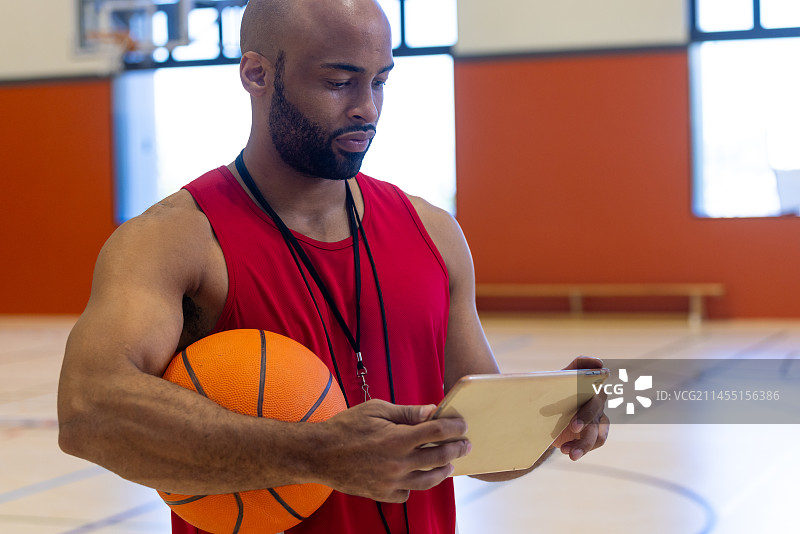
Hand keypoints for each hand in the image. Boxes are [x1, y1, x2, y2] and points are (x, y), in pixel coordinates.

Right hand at [314, 399, 469, 502]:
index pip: (437, 432)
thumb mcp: (376, 410)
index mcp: (398, 438)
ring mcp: (391, 481)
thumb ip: (407, 413)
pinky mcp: (383, 493)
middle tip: (465, 445)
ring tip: (449, 464)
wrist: (319, 454)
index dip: (454, 428)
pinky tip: (415, 475)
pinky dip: (414, 485)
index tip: (462, 426)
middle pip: (439, 458)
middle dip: (457, 450)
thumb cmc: (346, 427)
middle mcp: (398, 462)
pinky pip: (407, 493)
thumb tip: (431, 412)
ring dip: (443, 471)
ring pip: (428, 481)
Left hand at [552, 356, 609, 460]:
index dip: (593, 365)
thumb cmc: (550, 396)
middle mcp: (596, 397)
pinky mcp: (598, 431)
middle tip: (574, 427)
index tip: (600, 369)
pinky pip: (596, 441)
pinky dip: (581, 448)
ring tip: (571, 454)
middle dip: (586, 416)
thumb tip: (541, 379)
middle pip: (596, 404)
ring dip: (585, 443)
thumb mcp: (547, 387)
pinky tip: (566, 450)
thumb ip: (548, 380)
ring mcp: (599, 415)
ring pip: (598, 430)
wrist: (547, 419)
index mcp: (585, 381)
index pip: (591, 369)